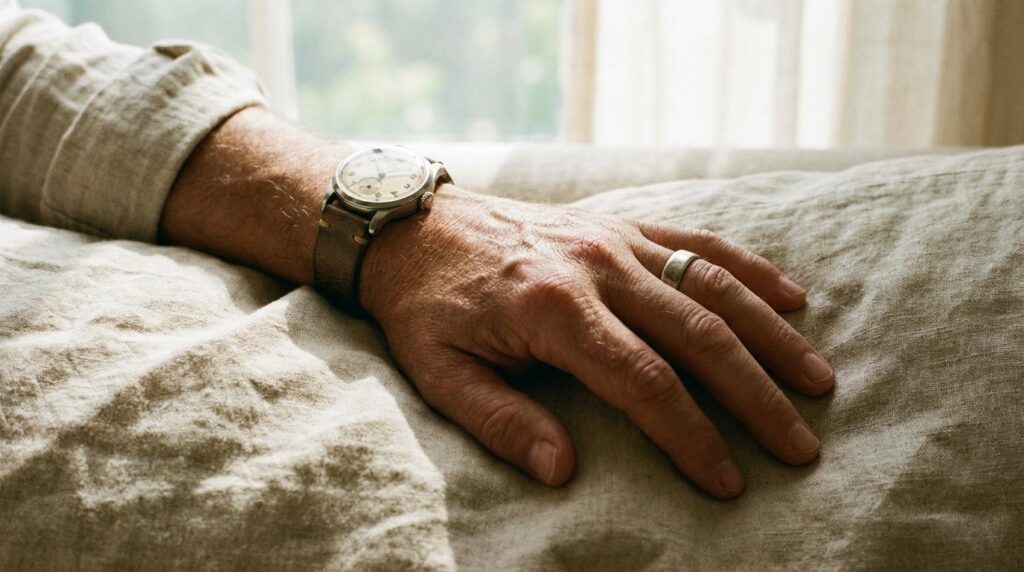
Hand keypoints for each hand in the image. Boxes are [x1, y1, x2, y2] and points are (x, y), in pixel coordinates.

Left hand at [361, 186, 833, 497]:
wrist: (411, 224)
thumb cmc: (425, 306)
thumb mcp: (440, 373)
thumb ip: (500, 422)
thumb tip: (563, 473)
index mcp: (553, 309)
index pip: (644, 381)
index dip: (691, 435)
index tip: (728, 480)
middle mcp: (596, 266)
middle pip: (698, 334)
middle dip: (755, 396)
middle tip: (800, 446)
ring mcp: (613, 237)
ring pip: (712, 284)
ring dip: (771, 334)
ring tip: (818, 381)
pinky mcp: (619, 222)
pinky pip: (697, 240)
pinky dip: (749, 268)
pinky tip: (793, 296)